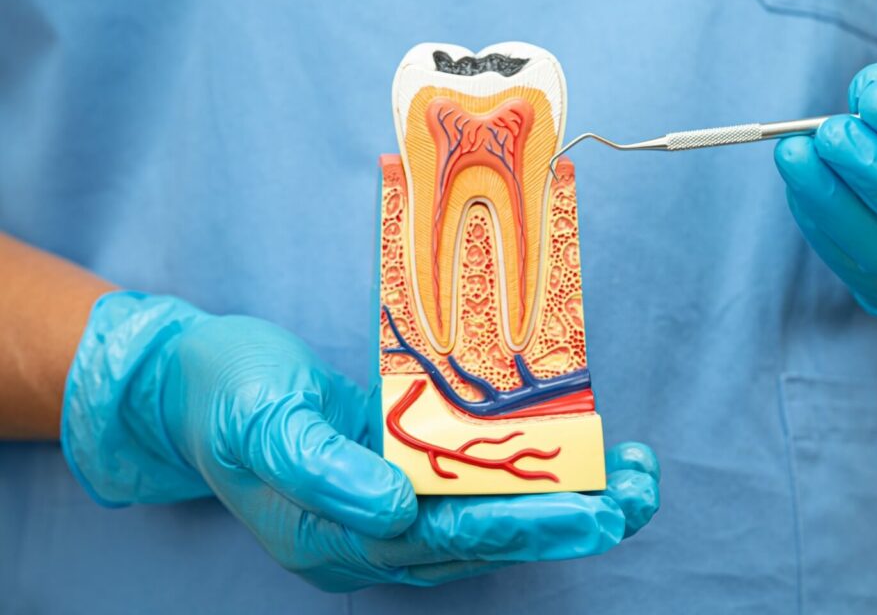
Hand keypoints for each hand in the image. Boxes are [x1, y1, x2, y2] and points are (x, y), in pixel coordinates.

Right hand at [63, 292, 659, 590]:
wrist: (189, 386)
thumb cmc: (223, 399)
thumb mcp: (261, 423)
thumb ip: (323, 469)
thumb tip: (396, 510)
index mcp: (334, 537)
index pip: (446, 538)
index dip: (523, 523)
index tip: (594, 510)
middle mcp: (370, 536)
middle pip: (482, 538)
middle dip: (566, 520)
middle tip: (638, 495)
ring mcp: (385, 507)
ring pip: (486, 516)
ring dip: (560, 500)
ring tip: (633, 477)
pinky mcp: (396, 473)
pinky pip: (470, 485)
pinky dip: (524, 474)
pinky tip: (573, 455)